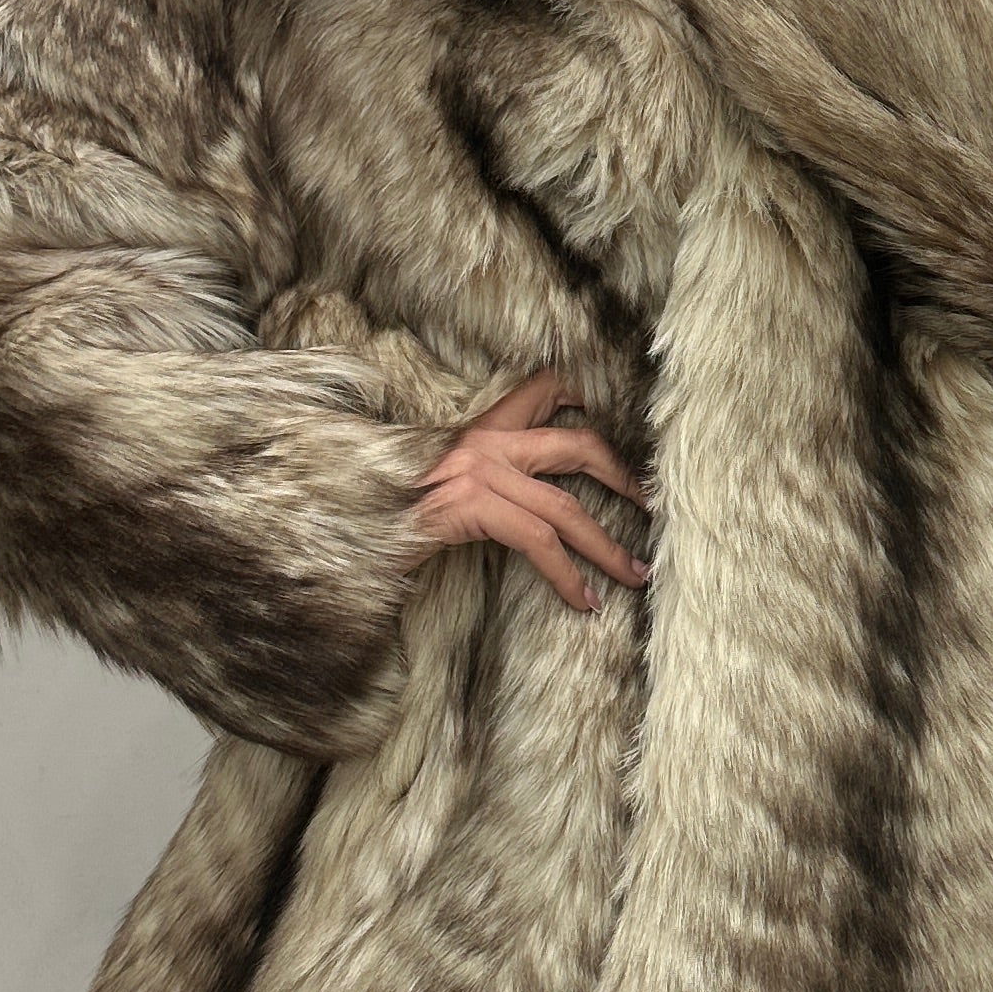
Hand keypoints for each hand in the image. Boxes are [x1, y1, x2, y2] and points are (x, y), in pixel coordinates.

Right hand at [410, 369, 649, 612]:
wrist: (339, 522)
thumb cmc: (388, 512)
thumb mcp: (438, 482)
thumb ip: (482, 478)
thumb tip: (529, 500)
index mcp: (479, 430)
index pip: (543, 391)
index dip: (585, 397)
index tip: (620, 421)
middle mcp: (484, 442)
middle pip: (578, 446)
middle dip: (623, 479)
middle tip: (653, 508)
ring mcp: (479, 471)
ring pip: (567, 509)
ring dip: (607, 549)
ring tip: (633, 576)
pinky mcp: (472, 505)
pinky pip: (538, 542)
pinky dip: (567, 576)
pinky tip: (583, 601)